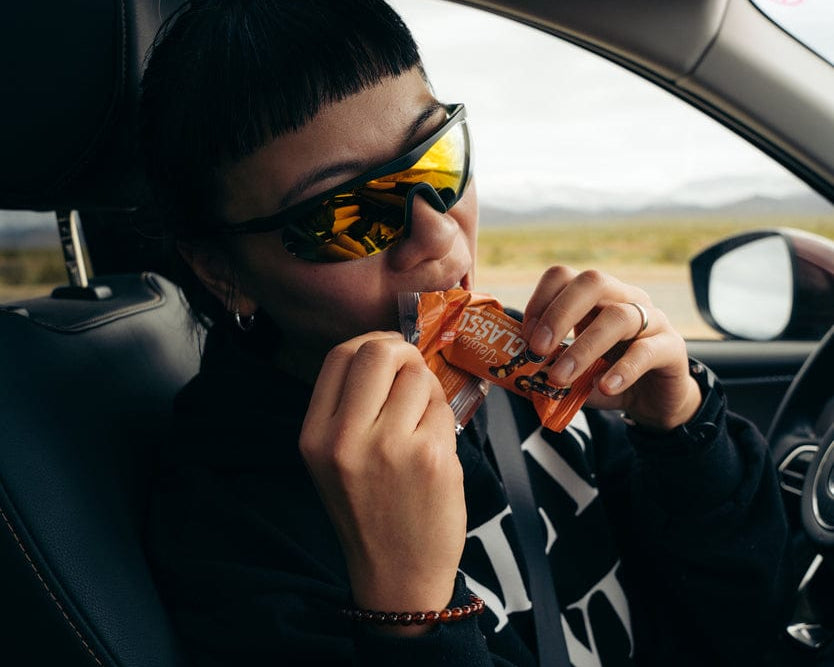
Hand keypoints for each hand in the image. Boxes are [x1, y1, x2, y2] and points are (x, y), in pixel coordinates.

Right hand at [299, 331, 464, 630]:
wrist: (397, 576)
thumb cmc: (369, 512)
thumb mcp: (333, 460)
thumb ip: (348, 407)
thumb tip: (389, 351)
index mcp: (315, 436)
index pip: (340, 356)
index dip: (370, 344)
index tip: (388, 355)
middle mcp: (346, 438)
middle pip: (379, 352)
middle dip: (404, 353)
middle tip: (412, 373)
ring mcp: (391, 447)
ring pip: (418, 377)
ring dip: (427, 391)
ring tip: (422, 424)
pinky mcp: (433, 457)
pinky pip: (443, 408)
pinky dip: (443, 418)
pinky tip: (435, 447)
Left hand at [520, 267, 701, 430]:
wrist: (655, 399)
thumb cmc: (607, 376)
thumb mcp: (573, 370)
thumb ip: (549, 367)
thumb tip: (519, 377)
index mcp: (595, 298)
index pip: (564, 276)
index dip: (540, 302)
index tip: (524, 337)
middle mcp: (624, 299)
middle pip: (593, 282)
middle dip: (558, 314)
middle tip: (538, 350)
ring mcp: (652, 320)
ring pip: (619, 316)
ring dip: (583, 348)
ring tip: (561, 377)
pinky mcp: (672, 348)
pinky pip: (647, 351)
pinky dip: (622, 370)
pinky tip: (604, 387)